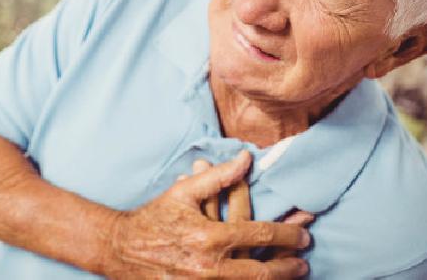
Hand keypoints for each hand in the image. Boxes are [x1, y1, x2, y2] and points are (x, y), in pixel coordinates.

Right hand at [102, 151, 310, 278]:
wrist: (122, 250)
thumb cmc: (154, 219)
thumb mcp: (183, 193)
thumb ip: (218, 177)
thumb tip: (246, 159)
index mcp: (209, 237)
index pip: (260, 235)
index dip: (287, 234)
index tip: (304, 233)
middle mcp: (209, 267)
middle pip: (262, 272)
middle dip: (288, 267)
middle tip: (304, 262)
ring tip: (293, 274)